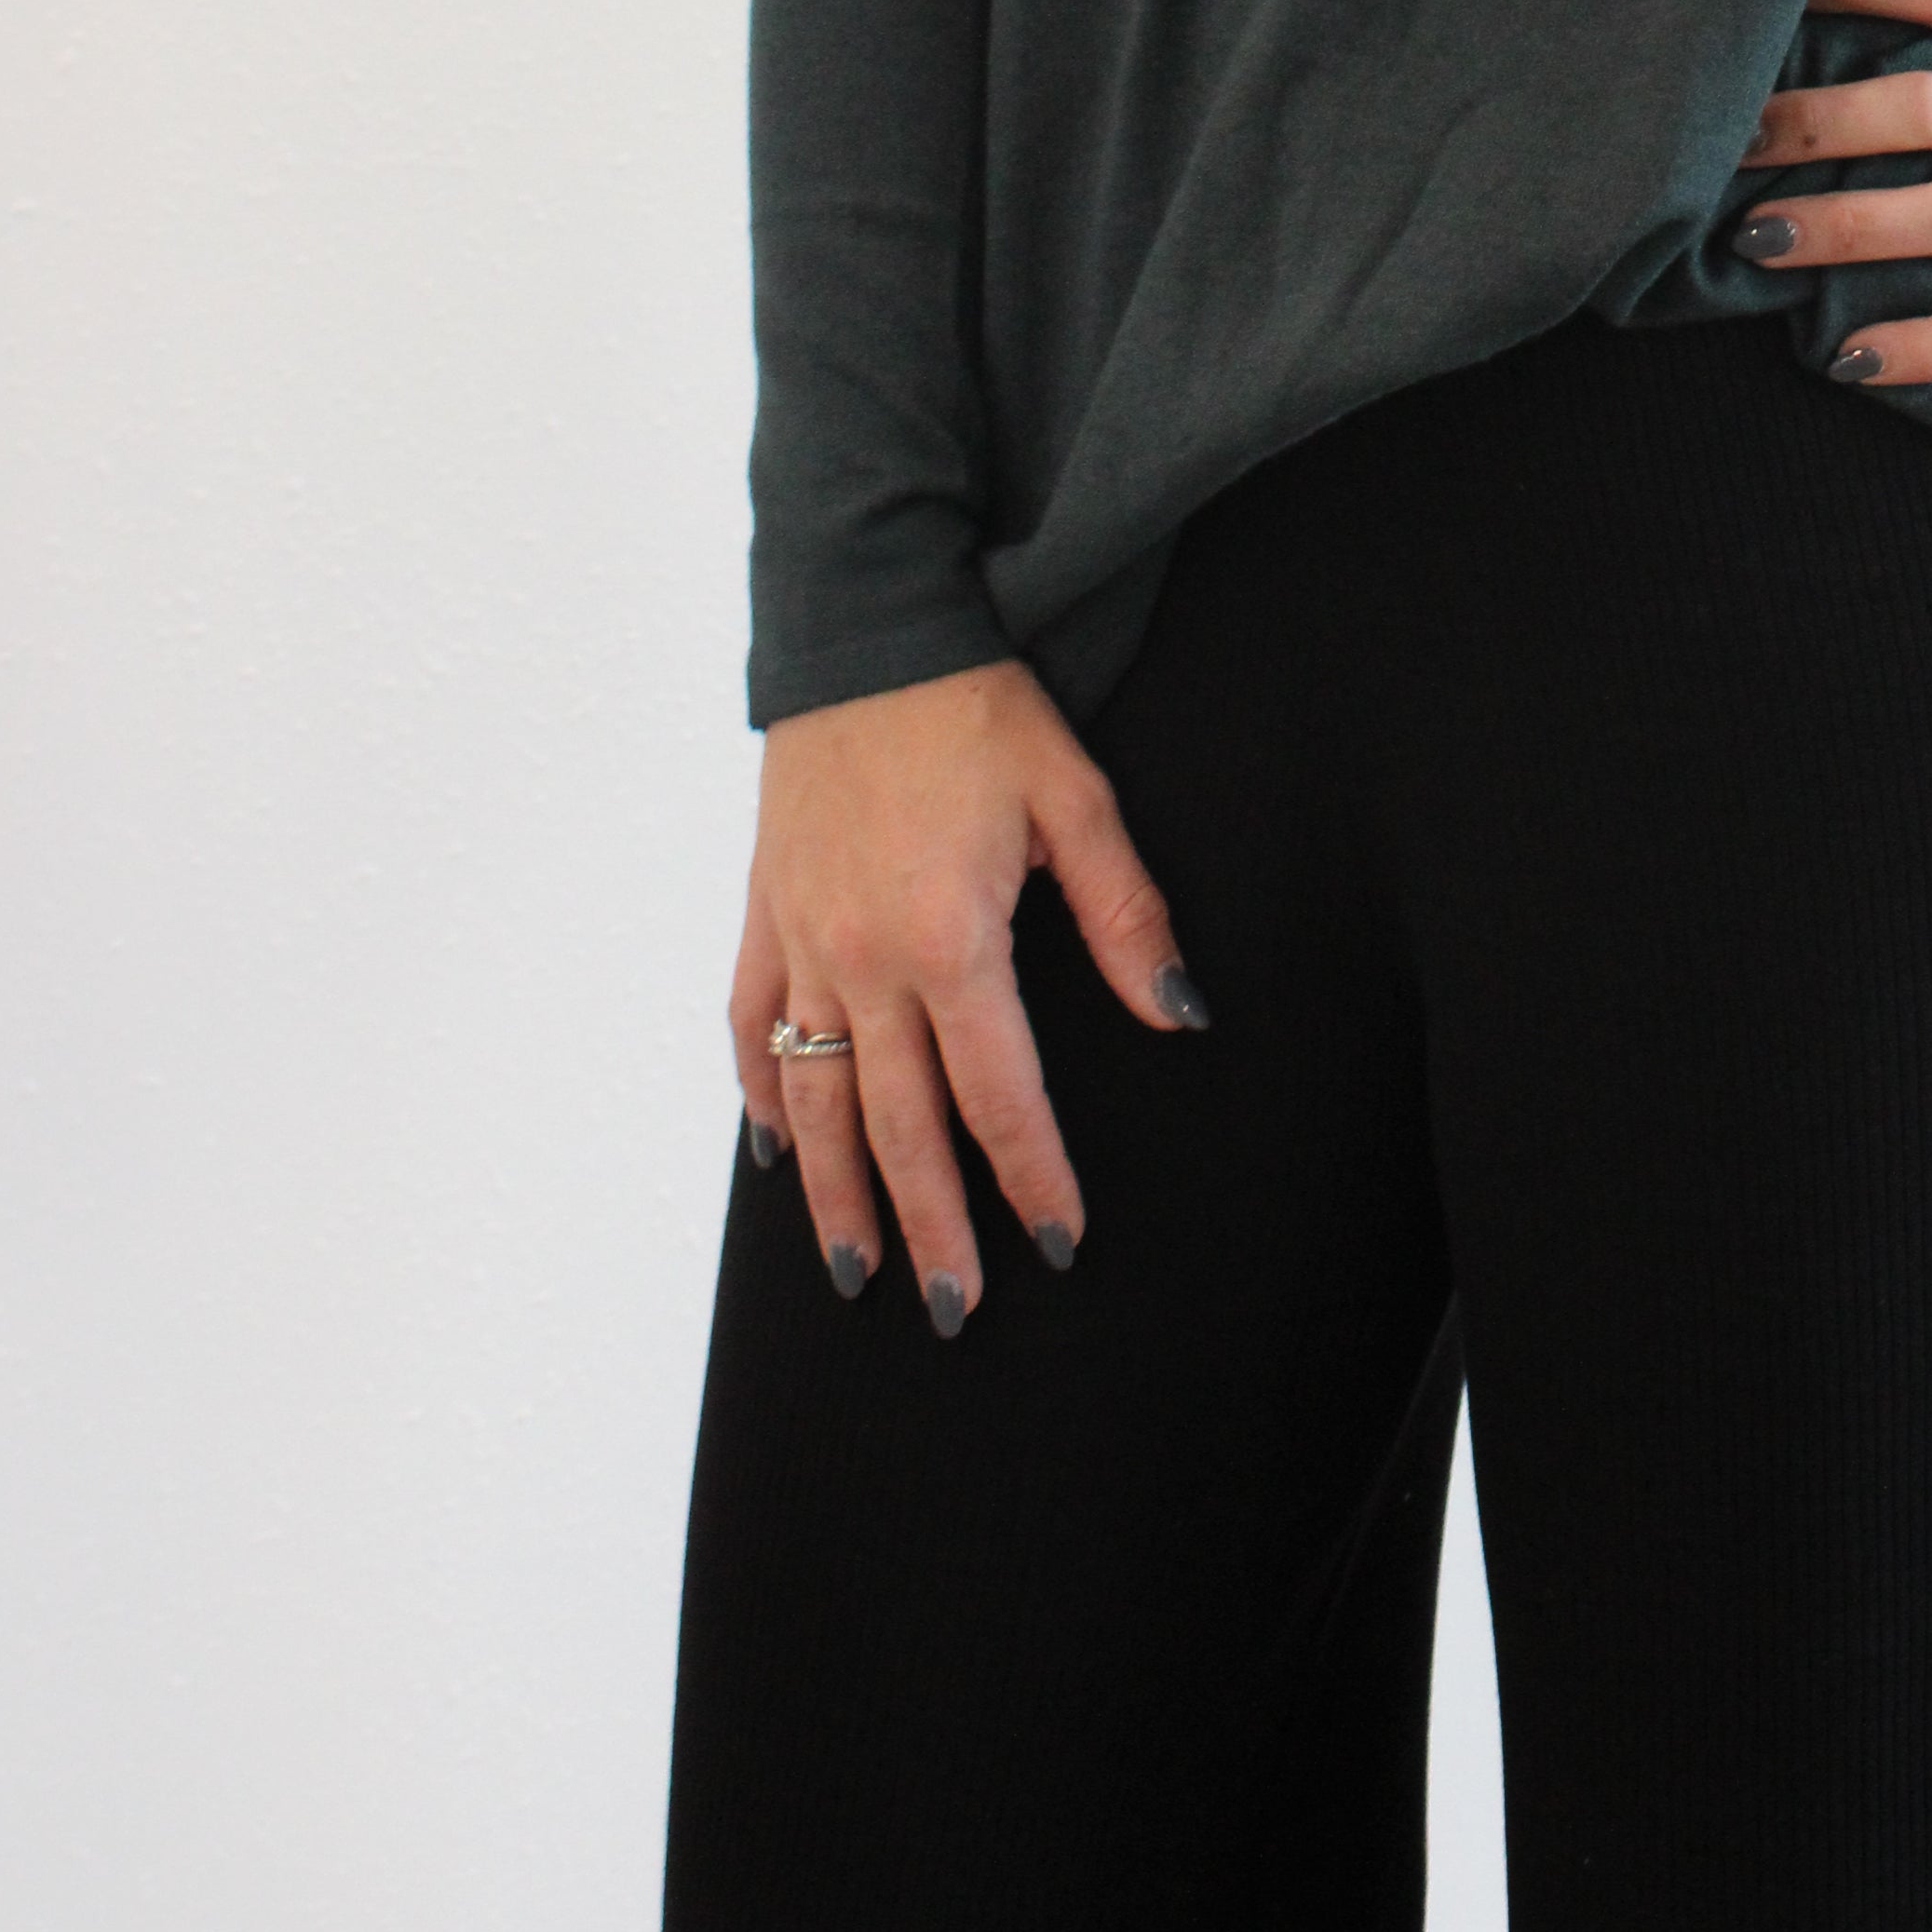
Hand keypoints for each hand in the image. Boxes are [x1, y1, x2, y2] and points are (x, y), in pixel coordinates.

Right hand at [730, 661, 1206, 1331]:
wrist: (867, 622)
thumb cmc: (978, 703)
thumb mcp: (1075, 795)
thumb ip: (1126, 915)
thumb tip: (1178, 1015)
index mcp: (950, 937)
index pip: (997, 1094)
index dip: (1030, 1177)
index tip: (1057, 1243)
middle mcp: (864, 956)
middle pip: (898, 1124)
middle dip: (930, 1225)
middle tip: (953, 1309)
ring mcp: (803, 937)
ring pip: (814, 1098)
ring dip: (836, 1194)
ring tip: (857, 1271)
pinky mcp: (766, 908)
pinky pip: (753, 1024)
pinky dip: (763, 1092)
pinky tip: (777, 1148)